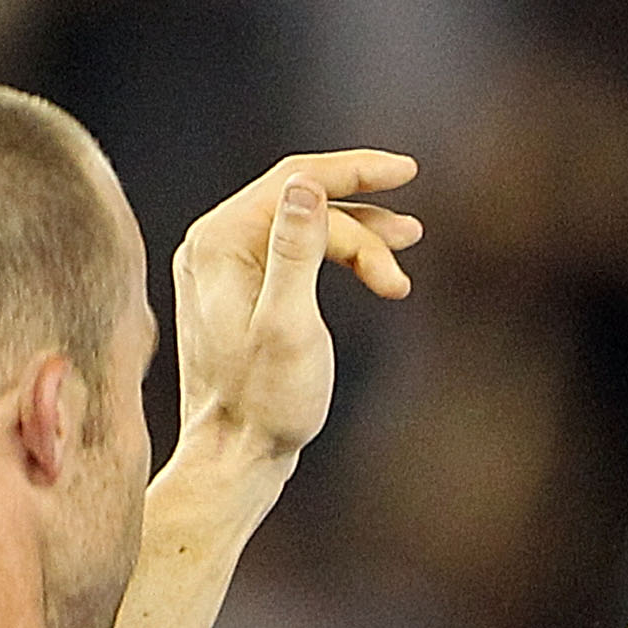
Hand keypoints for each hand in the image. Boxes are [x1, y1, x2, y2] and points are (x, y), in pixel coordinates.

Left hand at [171, 150, 423, 471]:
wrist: (235, 457)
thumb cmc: (264, 400)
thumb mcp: (288, 325)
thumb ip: (296, 251)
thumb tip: (307, 184)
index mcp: (218, 242)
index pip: (294, 181)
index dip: (354, 172)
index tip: (407, 171)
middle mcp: (214, 244)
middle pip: (303, 202)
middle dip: (363, 220)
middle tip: (413, 238)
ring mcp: (224, 266)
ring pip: (305, 229)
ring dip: (359, 241)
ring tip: (403, 261)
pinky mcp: (241, 289)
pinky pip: (296, 254)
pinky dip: (339, 261)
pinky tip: (375, 276)